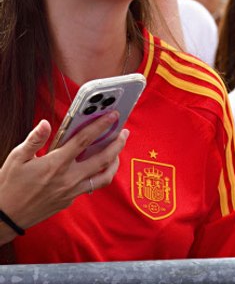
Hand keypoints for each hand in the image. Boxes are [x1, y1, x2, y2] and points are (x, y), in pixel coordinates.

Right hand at [0, 116, 127, 239]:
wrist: (3, 218)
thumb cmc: (8, 186)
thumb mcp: (16, 159)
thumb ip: (34, 140)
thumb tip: (46, 123)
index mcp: (56, 164)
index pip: (84, 140)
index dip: (101, 125)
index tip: (113, 115)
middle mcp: (68, 178)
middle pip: (103, 159)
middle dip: (118, 143)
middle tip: (125, 132)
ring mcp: (71, 192)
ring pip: (104, 177)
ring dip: (115, 162)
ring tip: (117, 151)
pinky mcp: (69, 200)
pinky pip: (91, 186)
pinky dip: (98, 175)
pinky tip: (96, 167)